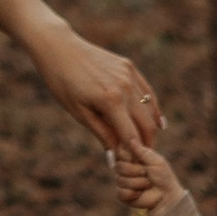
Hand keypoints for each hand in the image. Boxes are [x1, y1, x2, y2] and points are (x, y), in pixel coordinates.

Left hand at [29, 20, 162, 152]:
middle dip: (147, 144)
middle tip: (143, 160)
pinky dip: (153, 108)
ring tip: (147, 145)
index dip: (134, 154)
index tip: (133, 167)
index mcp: (111, 101)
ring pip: (150, 108)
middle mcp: (125, 87)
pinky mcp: (129, 67)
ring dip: (151, 128)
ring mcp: (129, 75)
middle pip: (147, 124)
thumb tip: (115, 159)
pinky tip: (157, 122)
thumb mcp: (79, 113)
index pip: (132, 135)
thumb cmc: (62, 83)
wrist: (58, 48)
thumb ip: (102, 134)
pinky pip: (146, 92)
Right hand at [109, 142, 182, 215]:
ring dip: (138, 183)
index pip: (119, 152)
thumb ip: (142, 151)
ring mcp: (123, 182)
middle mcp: (126, 169)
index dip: (126, 155)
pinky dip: (133, 193)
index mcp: (132, 158)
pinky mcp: (123, 195)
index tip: (136, 158)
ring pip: (120, 180)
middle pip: (118, 166)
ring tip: (147, 184)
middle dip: (134, 171)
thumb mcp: (155, 160)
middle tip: (146, 173)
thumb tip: (131, 139)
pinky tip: (141, 193)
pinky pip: (121, 192)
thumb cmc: (163, 176)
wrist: (167, 196)